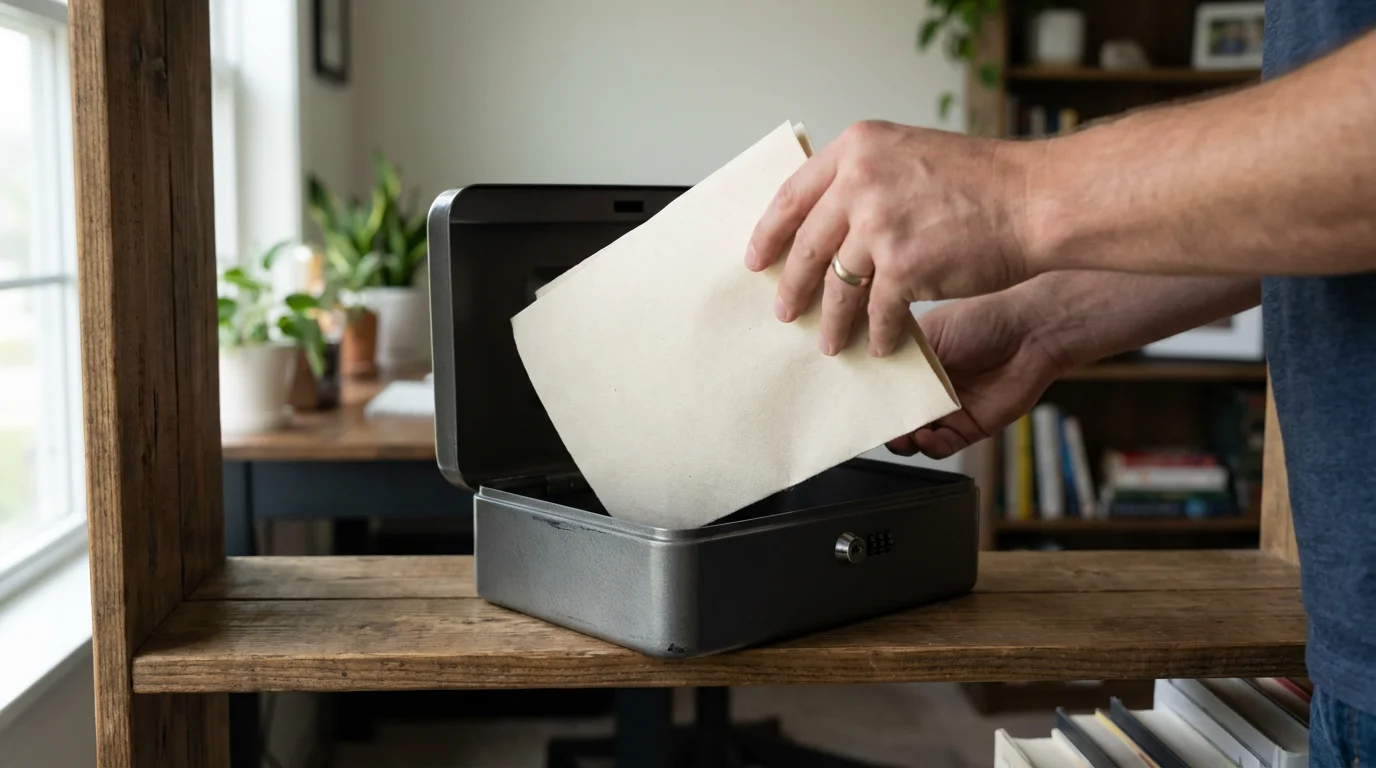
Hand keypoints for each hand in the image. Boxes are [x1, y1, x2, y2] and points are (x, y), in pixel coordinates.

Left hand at [745, 120, 1034, 357]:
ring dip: (831, 321)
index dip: (769, 233)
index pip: (792, 195)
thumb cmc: (984, 180)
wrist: (1035, 200)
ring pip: (837, 287)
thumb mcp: (910, 154)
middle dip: (792, 287)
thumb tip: (826, 221)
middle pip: (805, 246)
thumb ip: (867, 178)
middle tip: (783, 311)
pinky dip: (877, 334)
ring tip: (828, 342)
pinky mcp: (904, 268)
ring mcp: (880, 227)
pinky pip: (877, 312)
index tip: (757, 259)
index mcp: (858, 147)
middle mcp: (861, 183)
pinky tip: (879, 346)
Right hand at [886, 290, 1067, 459]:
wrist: (1029, 334)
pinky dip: (929, 446)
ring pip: (914, 437)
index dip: (868, 396)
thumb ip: (900, 359)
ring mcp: (947, 410)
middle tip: (872, 424)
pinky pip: (942, 446)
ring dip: (903, 439)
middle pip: (896, 415)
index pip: (883, 387)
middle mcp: (929, 389)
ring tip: (899, 434)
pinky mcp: (969, 428)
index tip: (852, 403)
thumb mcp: (930, 334)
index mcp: (915, 364)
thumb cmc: (982, 321)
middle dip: (882, 423)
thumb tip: (870, 377)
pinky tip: (926, 435)